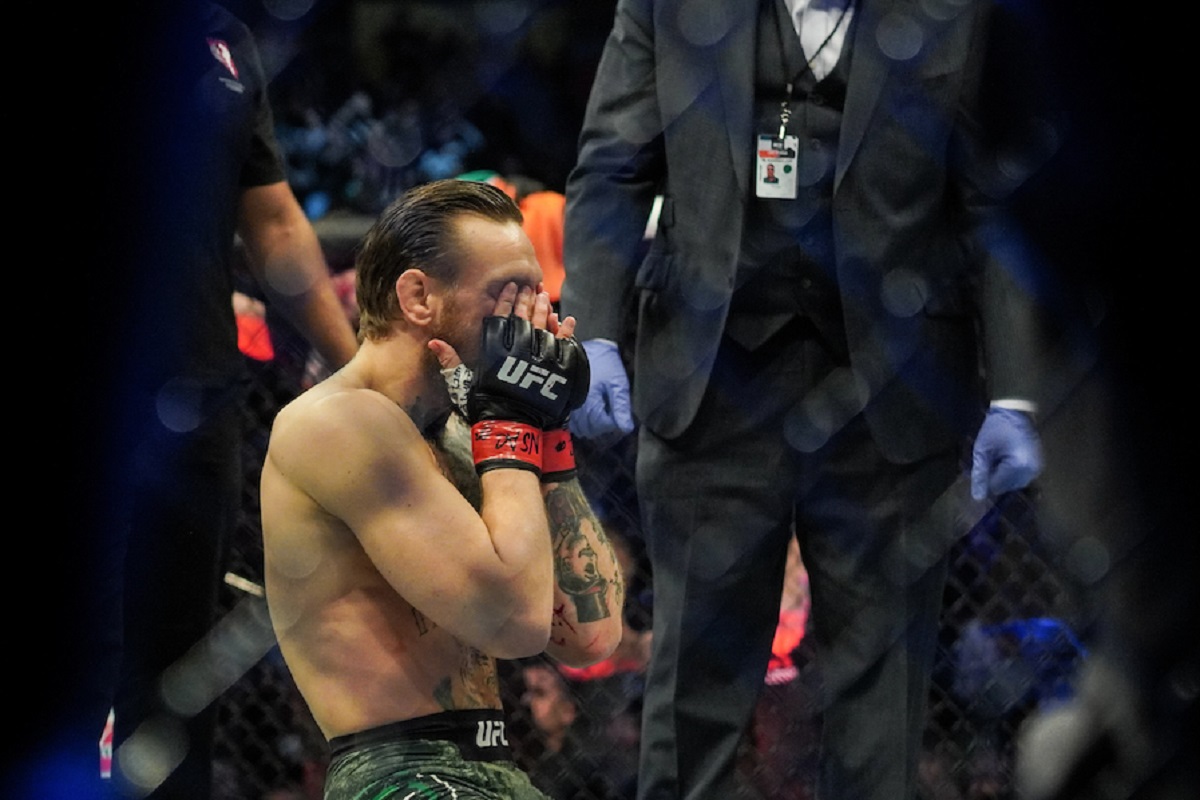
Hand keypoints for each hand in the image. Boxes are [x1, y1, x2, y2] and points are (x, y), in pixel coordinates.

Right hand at [432, 284, 588, 473]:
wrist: (511, 429)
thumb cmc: (484, 406)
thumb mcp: (462, 384)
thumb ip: (450, 361)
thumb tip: (433, 341)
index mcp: (495, 350)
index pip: (500, 316)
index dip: (505, 299)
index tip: (510, 286)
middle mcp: (518, 349)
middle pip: (523, 317)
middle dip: (525, 299)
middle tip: (528, 286)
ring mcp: (540, 357)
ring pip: (544, 326)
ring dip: (543, 309)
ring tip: (542, 297)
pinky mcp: (558, 368)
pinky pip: (565, 344)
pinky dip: (566, 331)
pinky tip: (567, 319)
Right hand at [569, 339, 635, 438]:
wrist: (578, 346)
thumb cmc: (601, 361)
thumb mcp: (617, 382)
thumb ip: (621, 406)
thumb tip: (626, 428)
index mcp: (592, 408)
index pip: (604, 428)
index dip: (614, 422)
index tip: (617, 412)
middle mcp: (577, 412)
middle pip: (592, 430)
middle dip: (603, 423)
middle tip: (609, 409)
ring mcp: (567, 408)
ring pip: (581, 428)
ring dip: (591, 423)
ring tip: (599, 408)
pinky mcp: (562, 403)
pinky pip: (572, 421)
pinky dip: (581, 419)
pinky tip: (587, 408)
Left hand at [970, 407, 1042, 500]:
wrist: (1016, 411)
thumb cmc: (996, 428)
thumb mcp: (983, 450)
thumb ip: (980, 474)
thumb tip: (978, 498)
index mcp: (1020, 466)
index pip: (998, 485)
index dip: (985, 478)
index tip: (981, 465)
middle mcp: (1032, 470)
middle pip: (1007, 486)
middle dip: (995, 476)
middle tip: (989, 459)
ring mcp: (1037, 468)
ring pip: (1014, 483)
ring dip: (1002, 475)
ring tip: (997, 457)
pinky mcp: (1038, 465)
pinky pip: (1021, 476)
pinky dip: (1011, 471)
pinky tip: (1005, 458)